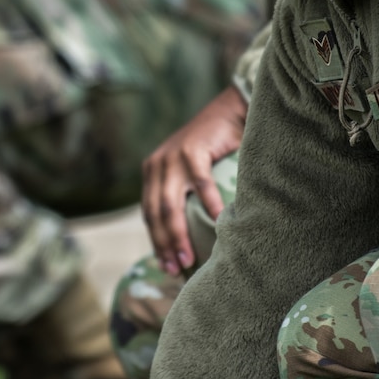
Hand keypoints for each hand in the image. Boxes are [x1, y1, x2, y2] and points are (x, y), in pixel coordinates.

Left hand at [141, 85, 246, 273]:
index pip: (149, 215)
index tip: (166, 266)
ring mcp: (172, 158)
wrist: (229, 110)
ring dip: (178, 235)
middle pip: (156, 214)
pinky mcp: (191, 150)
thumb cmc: (216, 147)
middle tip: (176, 269)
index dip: (156, 241)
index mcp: (152, 173)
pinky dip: (209, 206)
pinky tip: (218, 223)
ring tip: (188, 258)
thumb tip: (191, 234)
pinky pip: (200, 185)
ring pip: (171, 206)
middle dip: (164, 245)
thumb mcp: (190, 171)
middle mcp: (156, 166)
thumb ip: (184, 193)